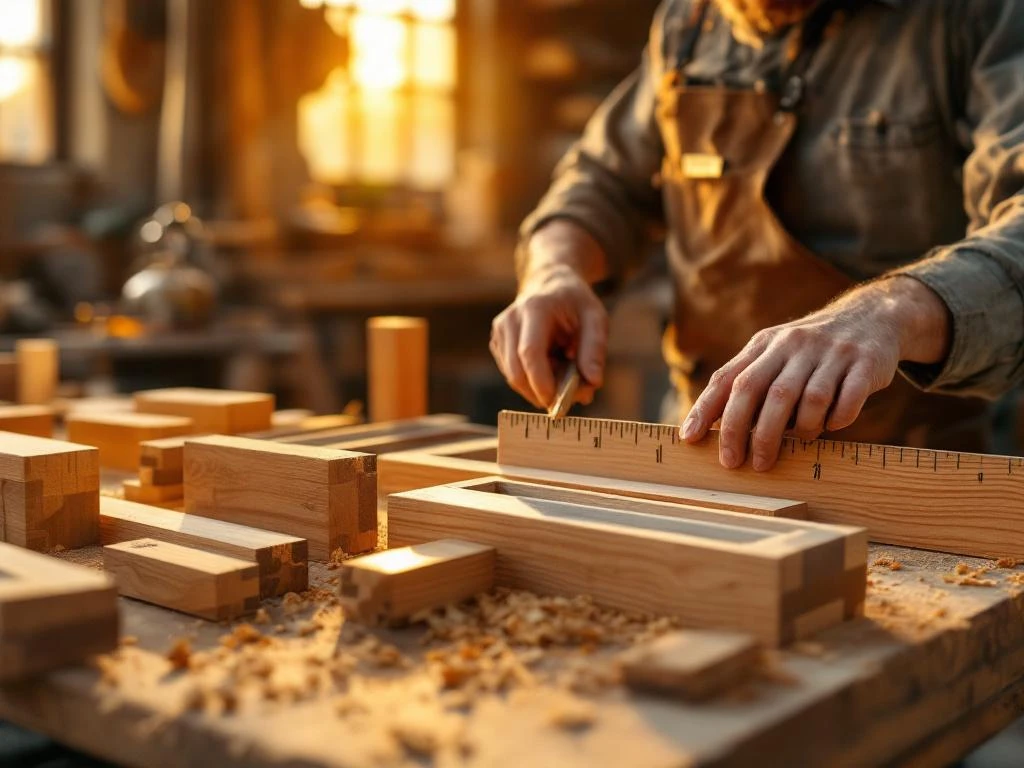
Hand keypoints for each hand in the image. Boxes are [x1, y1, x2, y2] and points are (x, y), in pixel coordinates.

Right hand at [491, 221, 610, 408]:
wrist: (549, 284)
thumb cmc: (575, 303)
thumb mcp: (595, 318)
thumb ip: (595, 349)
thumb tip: (592, 382)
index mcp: (534, 309)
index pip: (530, 353)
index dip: (542, 382)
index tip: (559, 402)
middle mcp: (509, 320)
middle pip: (516, 372)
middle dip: (542, 393)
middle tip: (572, 397)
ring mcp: (499, 333)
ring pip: (514, 377)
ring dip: (539, 387)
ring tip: (565, 371)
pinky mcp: (497, 345)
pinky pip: (513, 375)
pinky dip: (533, 381)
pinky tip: (551, 366)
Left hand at [680, 276, 950, 470]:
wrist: (874, 317)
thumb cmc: (811, 351)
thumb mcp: (775, 353)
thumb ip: (748, 382)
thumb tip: (711, 427)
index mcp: (766, 344)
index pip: (729, 378)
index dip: (706, 409)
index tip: (690, 439)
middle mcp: (795, 344)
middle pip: (764, 393)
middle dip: (750, 434)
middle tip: (742, 464)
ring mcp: (832, 353)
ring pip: (808, 401)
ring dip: (801, 431)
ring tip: (800, 441)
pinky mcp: (865, 363)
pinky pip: (847, 402)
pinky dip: (836, 421)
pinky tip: (832, 426)